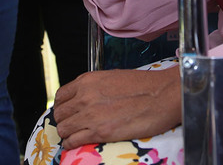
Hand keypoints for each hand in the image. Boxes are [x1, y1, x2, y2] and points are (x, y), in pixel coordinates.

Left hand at [53, 67, 181, 148]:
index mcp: (88, 81)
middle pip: (60, 113)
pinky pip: (72, 141)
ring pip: (62, 128)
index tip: (67, 112)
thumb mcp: (113, 77)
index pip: (61, 96)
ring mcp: (90, 115)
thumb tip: (87, 97)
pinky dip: (71, 144)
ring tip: (74, 136)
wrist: (162, 95)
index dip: (63, 106)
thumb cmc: (144, 86)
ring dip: (67, 133)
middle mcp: (85, 96)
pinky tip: (77, 143)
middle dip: (64, 120)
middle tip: (72, 125)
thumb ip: (95, 87)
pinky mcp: (99, 132)